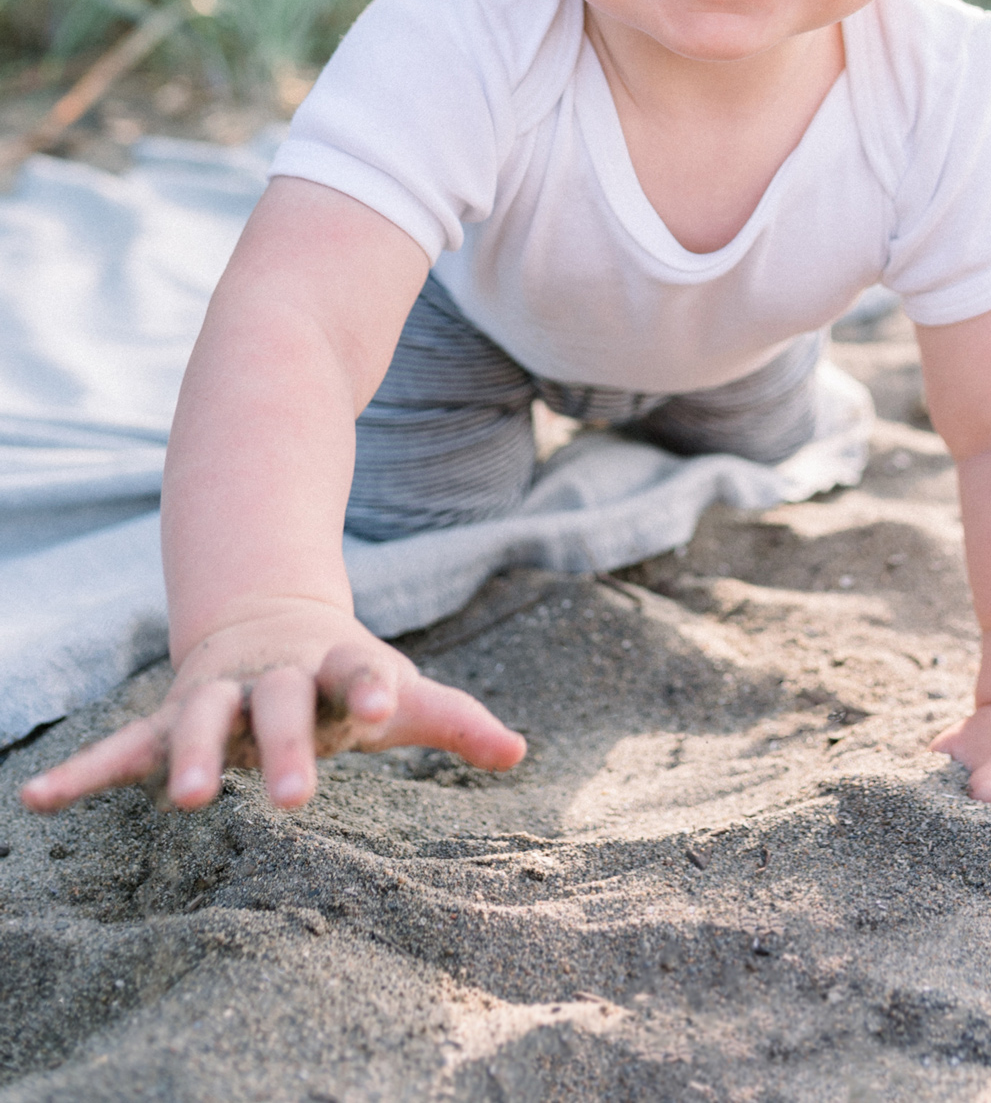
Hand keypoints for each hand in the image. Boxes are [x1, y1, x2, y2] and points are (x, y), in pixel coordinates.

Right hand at [19, 602, 524, 815]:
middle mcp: (273, 677)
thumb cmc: (340, 671)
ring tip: (184, 800)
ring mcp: (219, 695)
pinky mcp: (171, 719)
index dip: (375, 683)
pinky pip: (120, 747)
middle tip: (299, 797)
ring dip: (191, 756)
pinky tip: (40, 801)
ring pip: (199, 720)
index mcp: (332, 665)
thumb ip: (452, 719)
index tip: (390, 699)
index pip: (359, 671)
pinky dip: (83, 772)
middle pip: (280, 706)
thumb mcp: (395, 689)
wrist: (266, 611)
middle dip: (288, 747)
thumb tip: (520, 753)